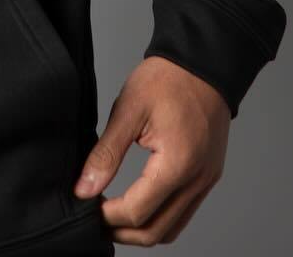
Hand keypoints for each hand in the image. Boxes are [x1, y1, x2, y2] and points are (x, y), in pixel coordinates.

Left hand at [72, 55, 229, 245]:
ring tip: (114, 216)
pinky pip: (184, 212)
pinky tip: (139, 204)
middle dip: (122, 232)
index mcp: (178, 164)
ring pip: (172, 229)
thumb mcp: (129, 109)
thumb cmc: (168, 78)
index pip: (137, 213)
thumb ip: (106, 153)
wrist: (203, 60)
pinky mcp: (209, 176)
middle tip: (96, 219)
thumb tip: (84, 189)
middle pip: (156, 232)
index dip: (106, 217)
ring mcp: (206, 181)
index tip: (86, 207)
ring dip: (141, 230)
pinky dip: (160, 217)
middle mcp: (197, 180)